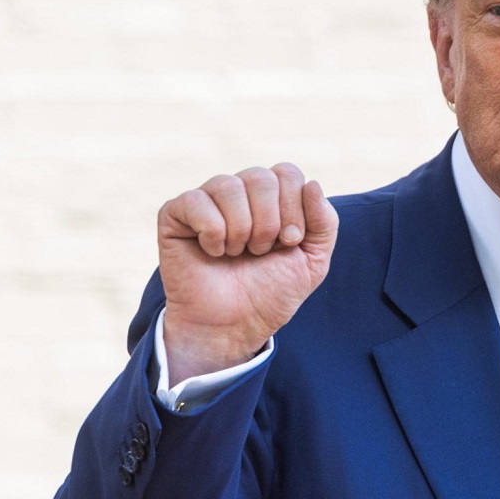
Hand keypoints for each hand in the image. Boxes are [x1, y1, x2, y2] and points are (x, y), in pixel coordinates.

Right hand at [157, 163, 337, 382]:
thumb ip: (325, 222)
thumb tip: (312, 183)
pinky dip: (212, 232)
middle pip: (261, 177)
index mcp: (271, 196)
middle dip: (268, 223)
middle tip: (260, 252)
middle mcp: (238, 192)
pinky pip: (196, 201)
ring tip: (237, 254)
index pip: (287, 173)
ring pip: (229, 185)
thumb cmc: (271, 293)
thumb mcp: (313, 261)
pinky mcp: (175, 214)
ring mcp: (206, 200)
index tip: (288, 242)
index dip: (293, 208)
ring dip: (241, 230)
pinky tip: (212, 252)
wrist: (233, 325)